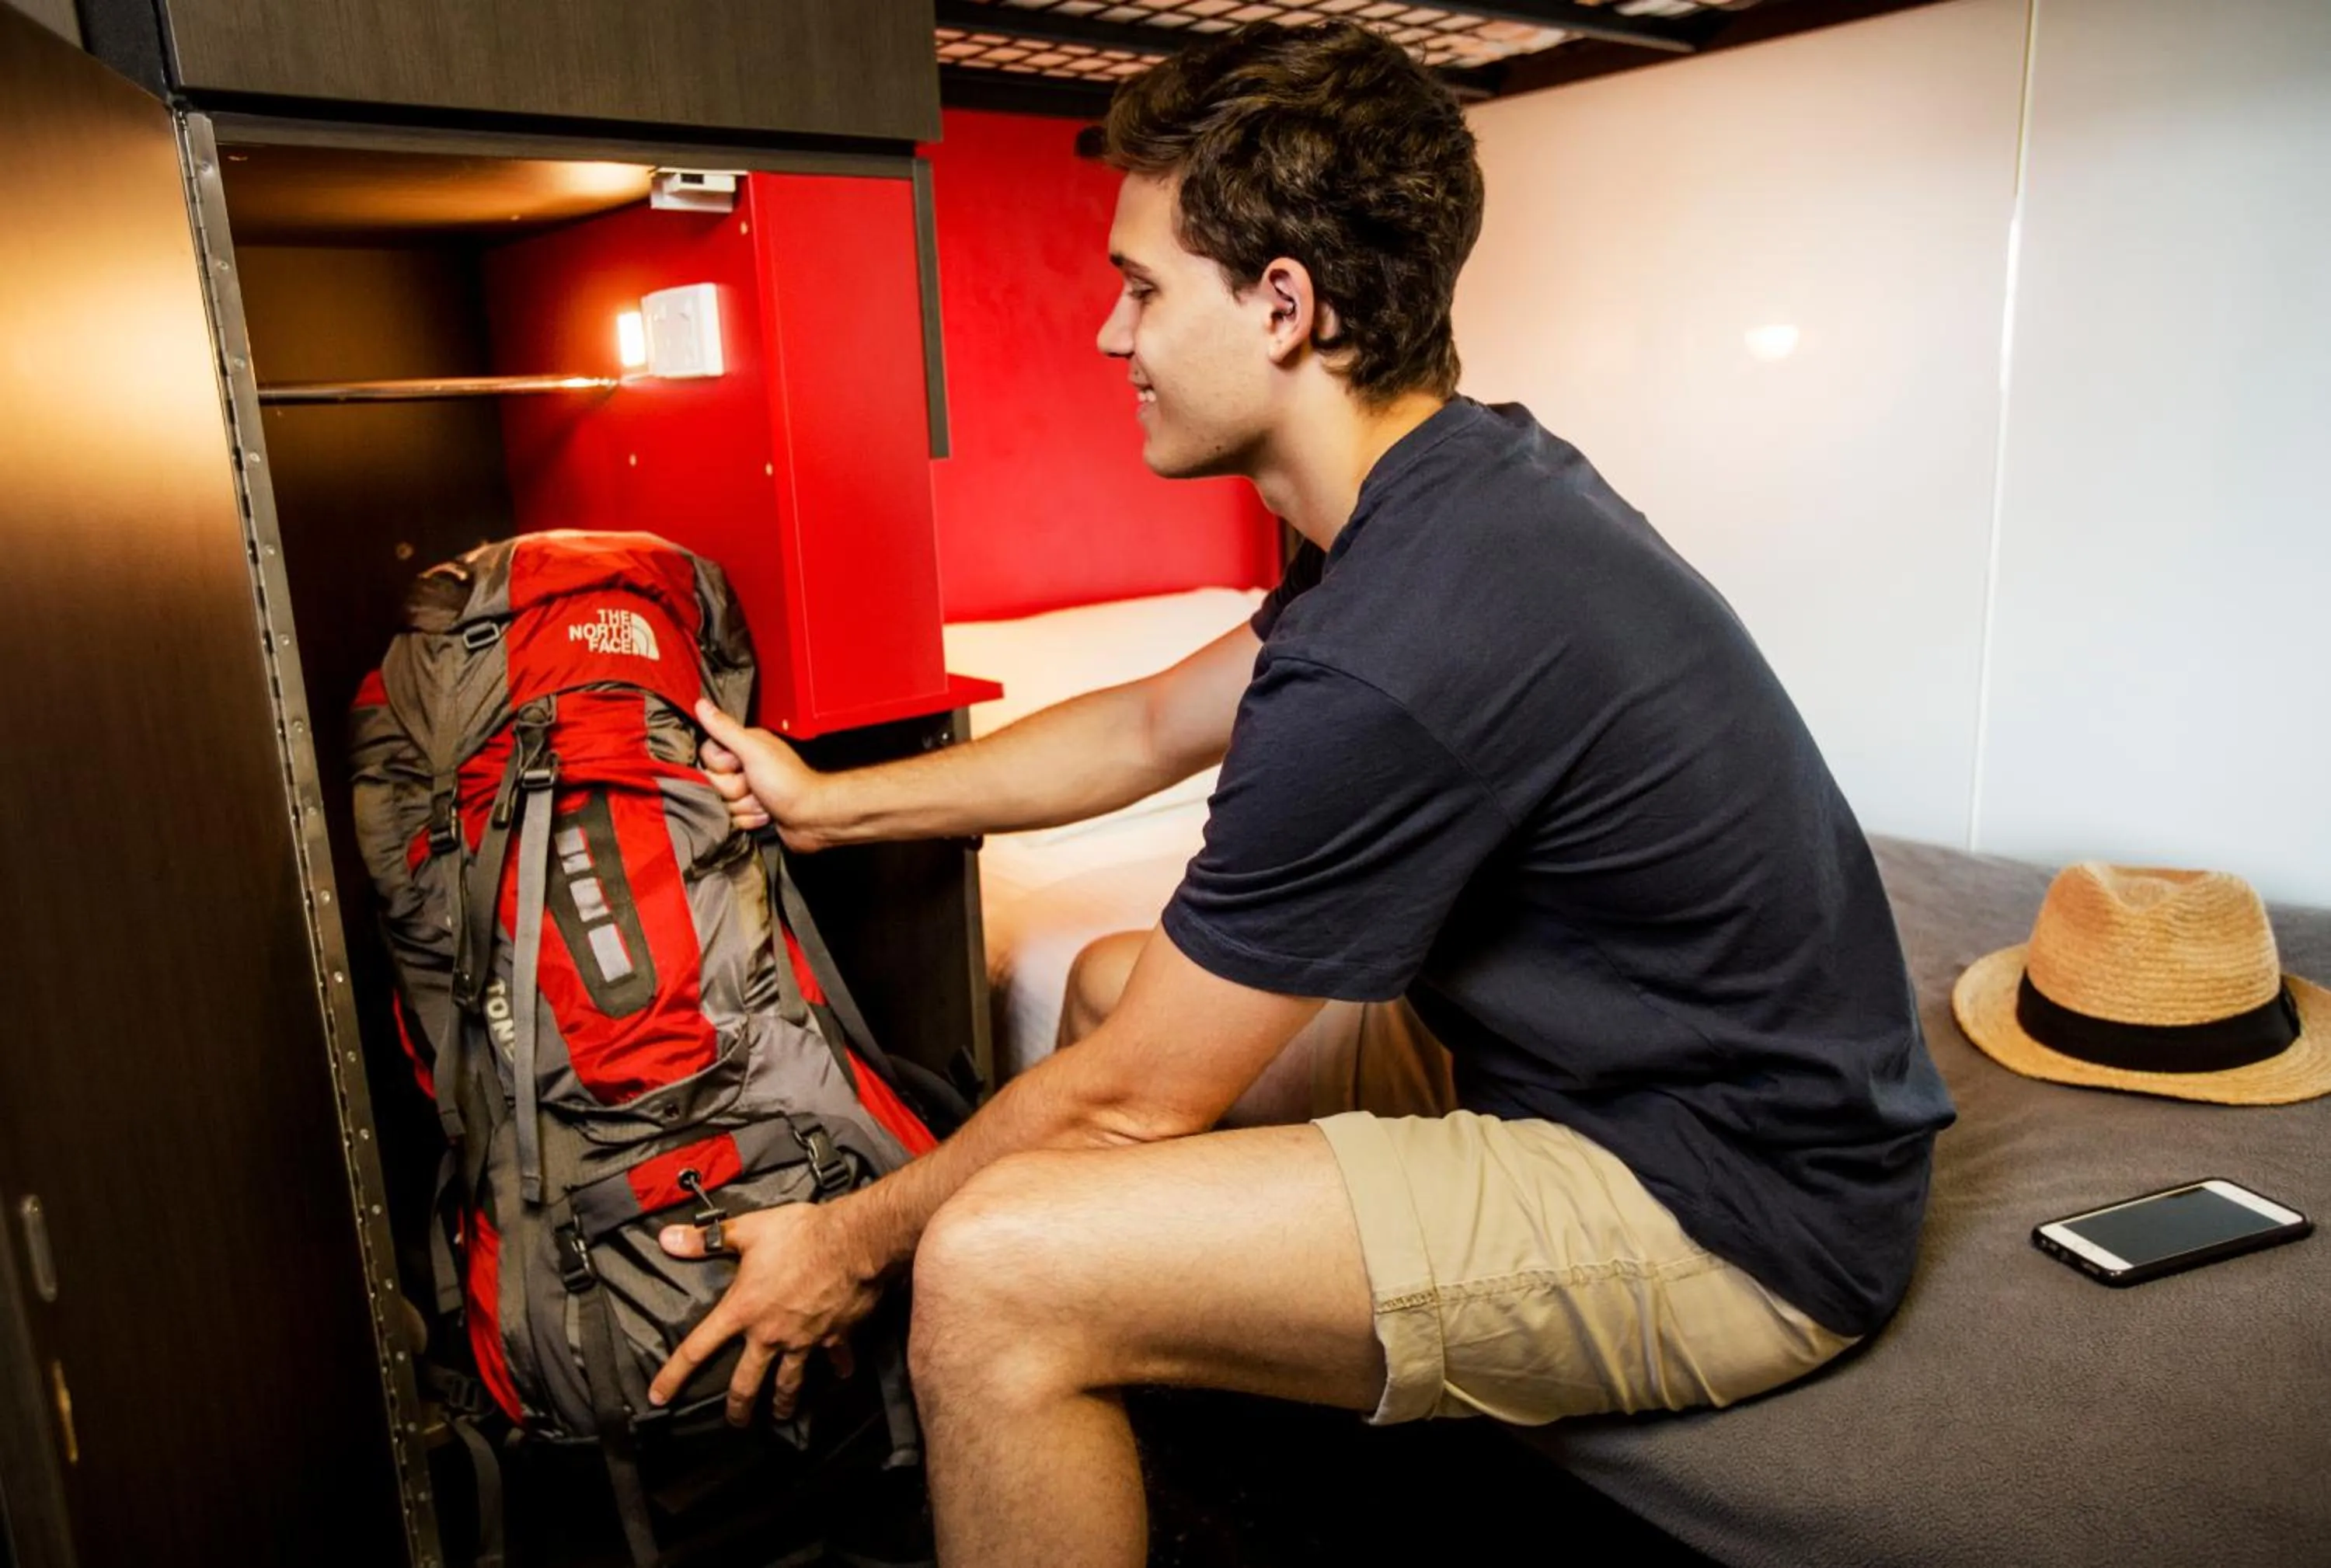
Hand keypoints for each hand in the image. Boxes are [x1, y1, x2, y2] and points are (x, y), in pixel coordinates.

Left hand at [650, 1200, 879, 1424]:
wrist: (855, 1242)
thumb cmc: (802, 1234)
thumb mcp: (749, 1230)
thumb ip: (706, 1239)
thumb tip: (667, 1239)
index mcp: (743, 1310)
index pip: (698, 1349)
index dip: (674, 1375)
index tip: (659, 1397)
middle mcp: (770, 1334)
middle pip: (747, 1383)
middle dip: (739, 1407)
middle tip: (737, 1422)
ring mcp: (803, 1340)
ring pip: (789, 1382)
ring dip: (784, 1401)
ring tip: (782, 1414)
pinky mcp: (835, 1336)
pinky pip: (835, 1358)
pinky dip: (838, 1366)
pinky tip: (841, 1373)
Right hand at [696, 699, 825, 850]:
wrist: (811, 816)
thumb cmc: (789, 782)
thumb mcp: (753, 750)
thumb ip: (725, 729)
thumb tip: (702, 705)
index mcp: (745, 746)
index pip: (708, 755)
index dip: (720, 765)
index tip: (738, 765)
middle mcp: (746, 766)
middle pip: (713, 782)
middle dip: (733, 789)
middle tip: (754, 785)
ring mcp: (749, 790)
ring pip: (723, 803)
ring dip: (744, 806)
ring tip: (764, 800)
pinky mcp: (752, 811)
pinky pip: (734, 819)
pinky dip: (750, 819)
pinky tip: (766, 813)